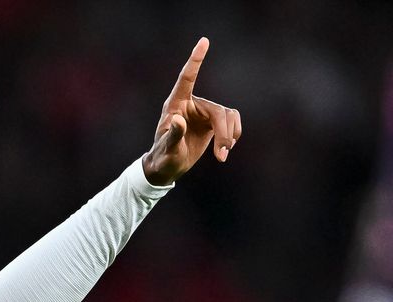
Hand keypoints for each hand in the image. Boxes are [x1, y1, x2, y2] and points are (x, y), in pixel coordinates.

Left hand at [142, 37, 241, 185]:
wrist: (168, 166)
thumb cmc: (163, 157)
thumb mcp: (167, 149)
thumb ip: (173, 134)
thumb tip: (179, 120)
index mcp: (175, 104)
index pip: (187, 78)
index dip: (195, 60)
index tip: (204, 41)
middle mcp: (191, 104)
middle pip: (218, 110)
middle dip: (223, 132)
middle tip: (221, 154)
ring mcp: (203, 112)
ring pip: (228, 116)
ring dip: (229, 136)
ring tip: (221, 156)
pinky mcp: (213, 121)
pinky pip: (233, 122)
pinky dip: (233, 136)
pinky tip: (224, 150)